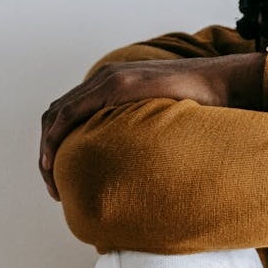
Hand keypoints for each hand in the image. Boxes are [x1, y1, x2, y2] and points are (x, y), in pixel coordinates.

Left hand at [39, 53, 264, 200]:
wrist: (222, 84)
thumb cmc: (201, 108)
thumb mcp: (162, 124)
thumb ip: (143, 136)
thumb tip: (141, 171)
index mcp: (112, 86)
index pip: (69, 114)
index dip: (56, 146)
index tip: (60, 178)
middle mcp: (105, 79)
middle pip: (56, 115)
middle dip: (45, 152)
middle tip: (53, 187)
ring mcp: (109, 79)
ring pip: (56, 116)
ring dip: (46, 150)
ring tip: (52, 183)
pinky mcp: (117, 85)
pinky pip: (71, 113)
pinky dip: (55, 138)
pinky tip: (53, 161)